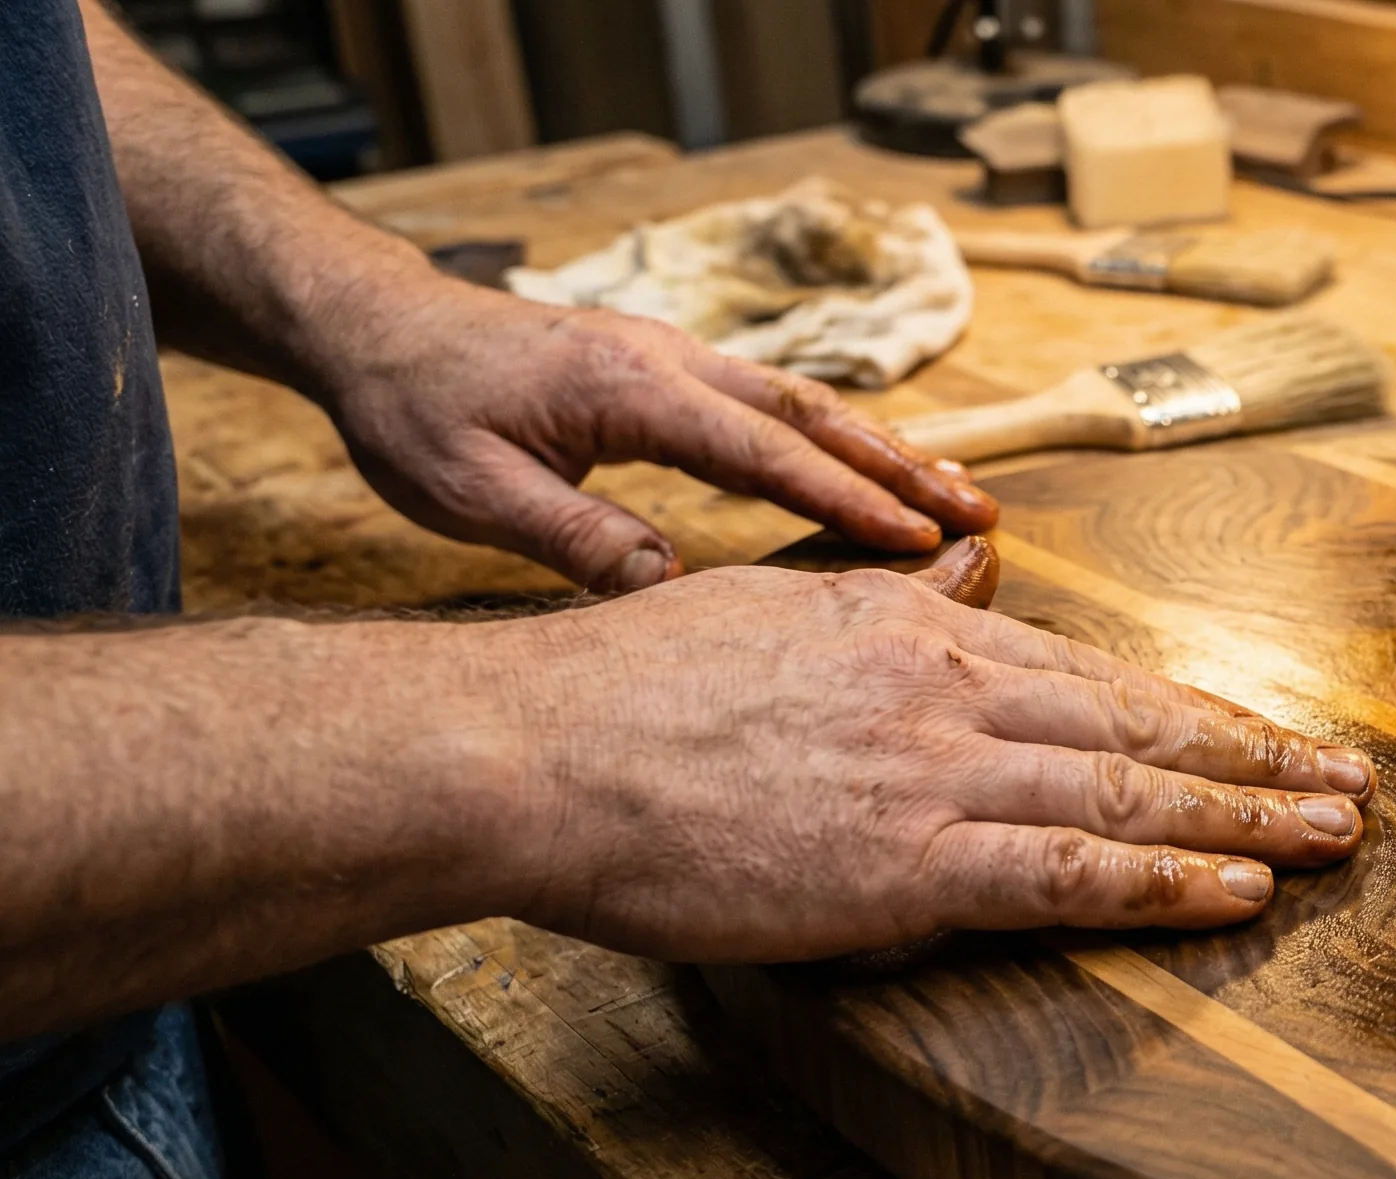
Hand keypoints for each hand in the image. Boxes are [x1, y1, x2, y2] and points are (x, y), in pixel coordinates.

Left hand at [309, 273, 996, 592]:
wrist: (376, 329)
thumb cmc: (414, 412)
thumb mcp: (470, 493)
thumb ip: (574, 538)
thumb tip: (670, 592)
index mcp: (630, 391)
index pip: (761, 452)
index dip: (844, 500)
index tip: (916, 540)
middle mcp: (669, 361)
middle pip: (810, 414)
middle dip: (900, 466)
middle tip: (979, 512)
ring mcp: (674, 357)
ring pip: (801, 401)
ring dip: (882, 448)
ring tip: (955, 494)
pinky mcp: (668, 367)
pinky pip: (771, 400)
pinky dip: (833, 436)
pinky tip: (871, 468)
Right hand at [482, 555, 1373, 957]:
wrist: (536, 749)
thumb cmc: (629, 688)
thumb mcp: (774, 603)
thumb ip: (889, 596)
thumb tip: (977, 571)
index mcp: (916, 628)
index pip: (1095, 670)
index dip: (1198, 711)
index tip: (1270, 735)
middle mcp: (948, 689)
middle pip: (1141, 722)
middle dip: (1259, 759)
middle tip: (1354, 785)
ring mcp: (933, 773)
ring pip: (1127, 790)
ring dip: (1246, 819)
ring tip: (1334, 838)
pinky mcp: (902, 863)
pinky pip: (1065, 871)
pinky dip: (1163, 881)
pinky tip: (1237, 892)